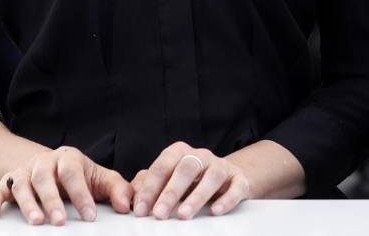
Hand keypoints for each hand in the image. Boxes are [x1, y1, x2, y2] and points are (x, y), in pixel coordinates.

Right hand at [0, 146, 132, 224]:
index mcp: (68, 158)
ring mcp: (23, 172)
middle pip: (44, 177)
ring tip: (36, 222)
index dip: (81, 194)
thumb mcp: (98, 178)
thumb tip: (126, 206)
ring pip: (21, 184)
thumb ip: (116, 189)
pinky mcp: (5, 183)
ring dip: (27, 203)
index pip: (73, 173)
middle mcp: (43, 162)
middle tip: (60, 222)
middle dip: (52, 200)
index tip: (89, 216)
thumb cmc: (76, 175)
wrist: (49, 165)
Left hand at [131, 143, 250, 219]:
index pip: (162, 166)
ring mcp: (222, 166)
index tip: (141, 210)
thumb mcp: (165, 181)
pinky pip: (236, 186)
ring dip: (197, 196)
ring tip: (184, 215)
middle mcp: (201, 156)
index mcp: (179, 153)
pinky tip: (215, 211)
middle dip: (171, 191)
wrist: (224, 179)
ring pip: (212, 176)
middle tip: (159, 214)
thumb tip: (129, 199)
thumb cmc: (187, 182)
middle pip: (186, 168)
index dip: (150, 188)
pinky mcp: (239, 179)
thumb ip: (145, 186)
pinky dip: (226, 199)